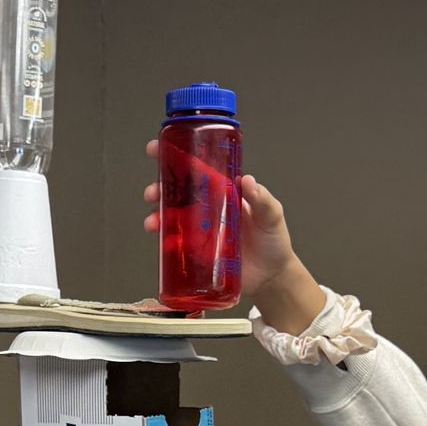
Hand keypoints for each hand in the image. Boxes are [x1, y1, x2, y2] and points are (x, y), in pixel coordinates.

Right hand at [141, 158, 322, 331]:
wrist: (272, 276)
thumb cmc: (274, 242)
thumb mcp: (272, 215)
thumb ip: (263, 199)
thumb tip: (248, 181)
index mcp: (224, 191)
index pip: (198, 168)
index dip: (176, 157)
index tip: (157, 148)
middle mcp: (208, 207)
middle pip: (178, 191)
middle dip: (159, 187)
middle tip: (152, 191)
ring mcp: (201, 230)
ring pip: (172, 216)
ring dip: (156, 215)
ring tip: (153, 221)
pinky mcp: (198, 252)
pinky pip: (176, 244)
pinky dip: (164, 241)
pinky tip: (160, 240)